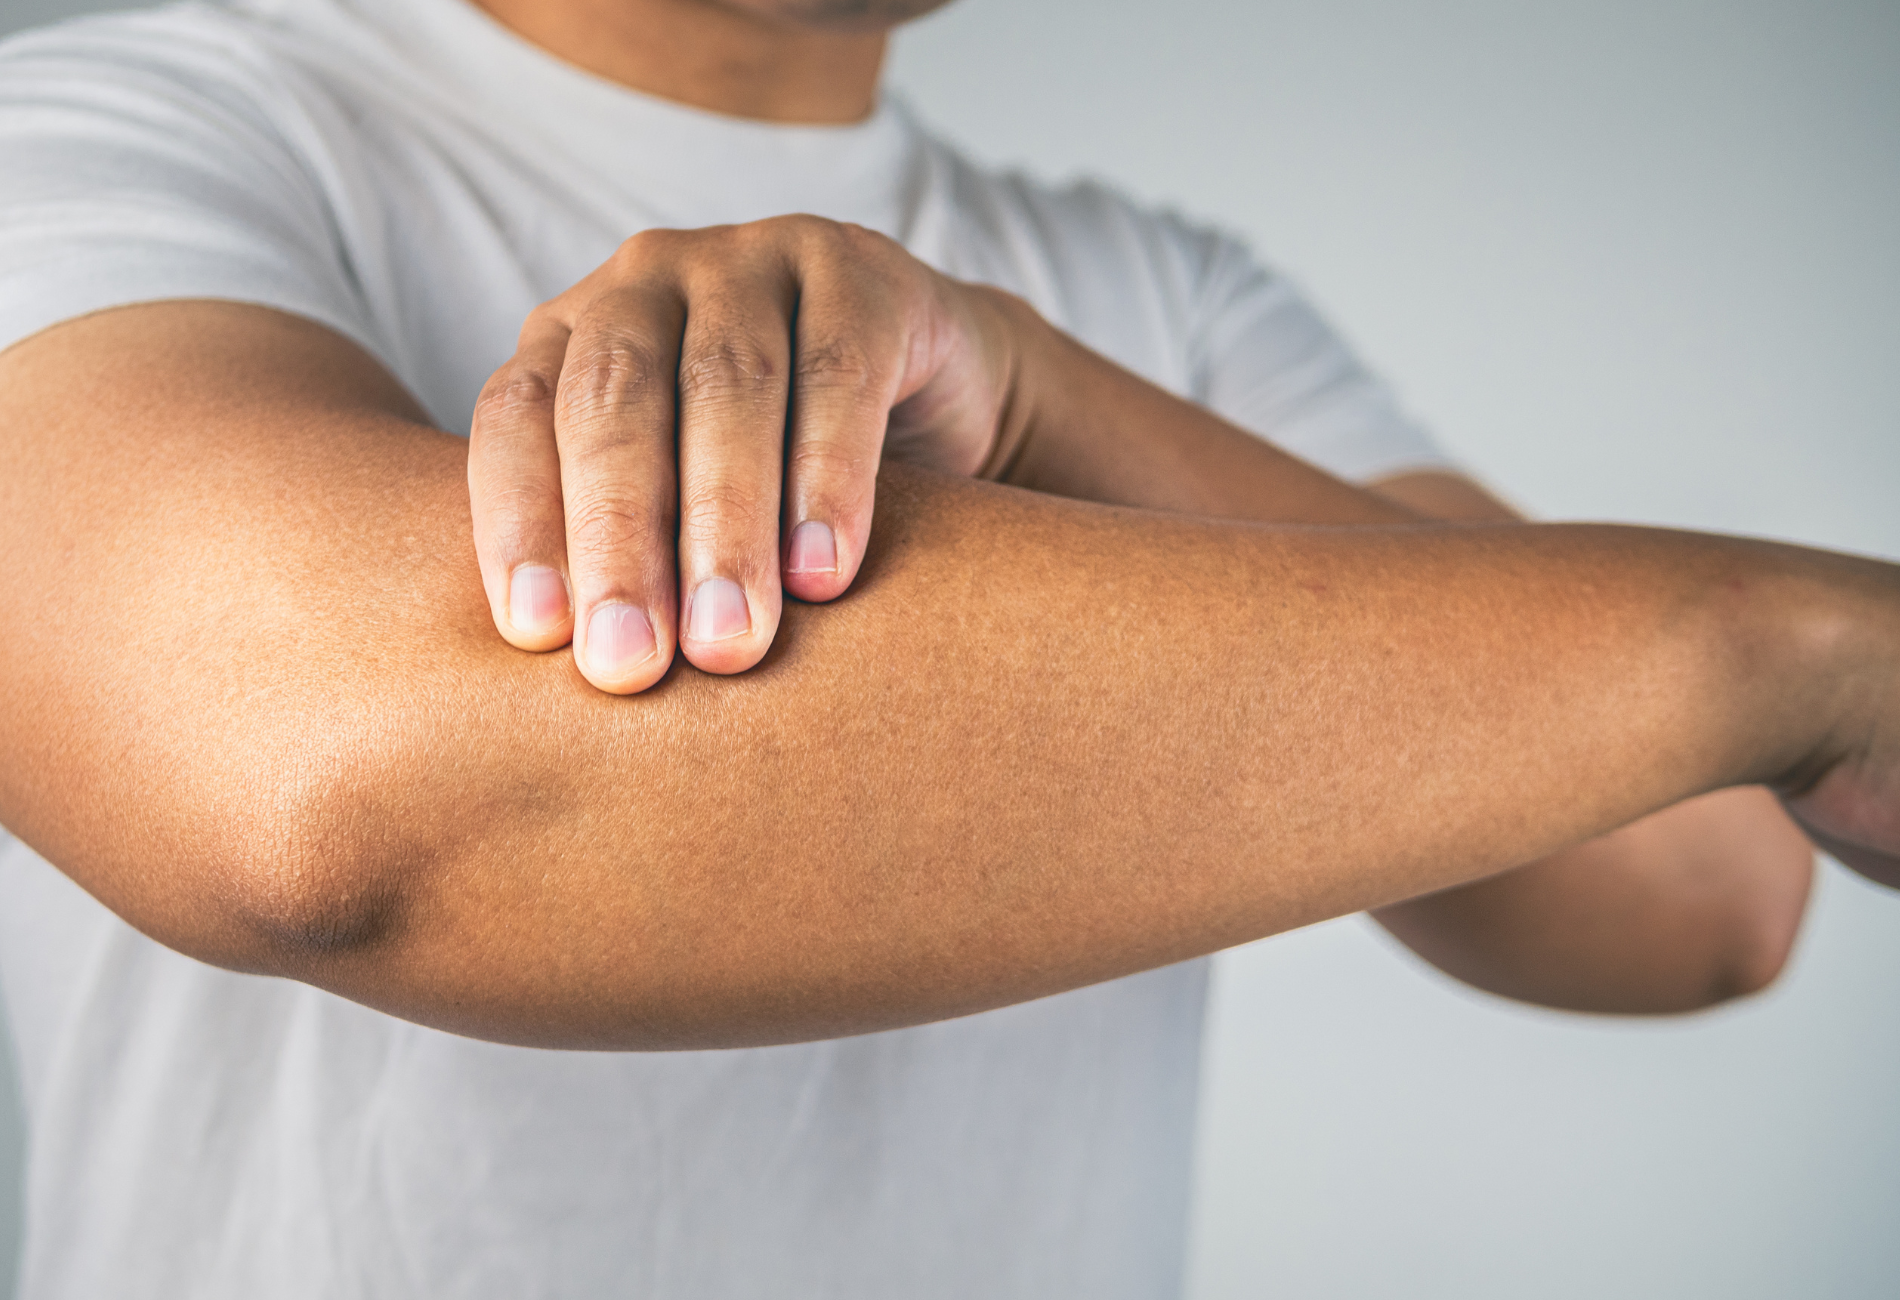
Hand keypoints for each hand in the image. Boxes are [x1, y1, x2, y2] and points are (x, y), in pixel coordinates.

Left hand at [468, 215, 1027, 692]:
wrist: (933, 399)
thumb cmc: (772, 479)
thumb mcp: (677, 510)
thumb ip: (619, 562)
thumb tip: (564, 710)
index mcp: (570, 336)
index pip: (516, 416)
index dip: (521, 520)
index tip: (540, 639)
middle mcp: (646, 282)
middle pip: (614, 399)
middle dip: (620, 538)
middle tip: (632, 664)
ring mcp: (754, 260)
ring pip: (726, 385)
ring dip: (724, 523)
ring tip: (730, 642)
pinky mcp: (863, 272)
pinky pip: (841, 372)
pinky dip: (830, 478)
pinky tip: (825, 570)